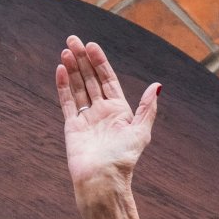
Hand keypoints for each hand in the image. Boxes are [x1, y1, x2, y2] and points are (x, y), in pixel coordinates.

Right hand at [56, 36, 159, 218]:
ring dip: (72, 68)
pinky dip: (63, 85)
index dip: (100, 62)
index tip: (92, 45)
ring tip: (66, 50)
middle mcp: (102, 111)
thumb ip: (147, 108)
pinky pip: (67, 101)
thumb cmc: (124, 158)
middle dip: (83, 59)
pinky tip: (60, 68)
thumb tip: (157, 86)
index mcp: (120, 111)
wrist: (102, 179)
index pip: (108, 80)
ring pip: (78, 87)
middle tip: (72, 39)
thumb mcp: (140, 131)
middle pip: (91, 79)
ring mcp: (86, 117)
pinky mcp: (72, 125)